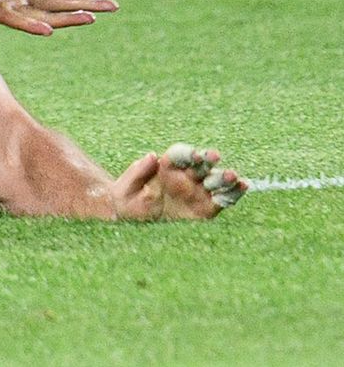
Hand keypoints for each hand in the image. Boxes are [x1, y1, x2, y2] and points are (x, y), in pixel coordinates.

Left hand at [0, 0, 116, 36]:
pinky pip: (16, 21)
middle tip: (114, 7)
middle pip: (62, 3)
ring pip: (46, 15)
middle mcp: (25, 1)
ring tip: (91, 18)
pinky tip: (49, 30)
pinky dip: (32, 26)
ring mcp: (11, 9)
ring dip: (68, 17)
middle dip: (88, 4)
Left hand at [111, 144, 247, 219]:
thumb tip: (151, 156)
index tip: (196, 155)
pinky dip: (232, 193)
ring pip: (215, 181)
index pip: (180, 156)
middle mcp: (185, 176)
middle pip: (201, 165)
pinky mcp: (206, 208)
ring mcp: (197, 191)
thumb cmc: (126, 198)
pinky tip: (243, 187)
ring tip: (233, 176)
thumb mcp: (126, 186)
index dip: (188, 154)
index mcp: (166, 166)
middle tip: (216, 158)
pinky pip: (222, 200)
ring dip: (224, 177)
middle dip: (208, 161)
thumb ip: (138, 171)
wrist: (132, 217)